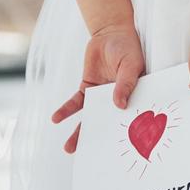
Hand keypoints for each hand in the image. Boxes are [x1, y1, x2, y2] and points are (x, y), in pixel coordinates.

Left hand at [52, 24, 145, 153]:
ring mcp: (100, 95)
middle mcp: (116, 100)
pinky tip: (56, 119)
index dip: (123, 136)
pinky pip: (75, 103)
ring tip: (68, 148)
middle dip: (96, 141)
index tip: (116, 153)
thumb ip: (125, 84)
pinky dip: (65, 111)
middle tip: (88, 158)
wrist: (111, 32)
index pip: (129, 120)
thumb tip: (119, 105)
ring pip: (88, 118)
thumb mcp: (130, 64)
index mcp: (134, 98)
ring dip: (79, 132)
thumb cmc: (128, 47)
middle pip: (106, 124)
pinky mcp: (87, 87)